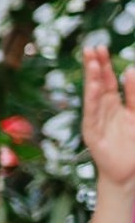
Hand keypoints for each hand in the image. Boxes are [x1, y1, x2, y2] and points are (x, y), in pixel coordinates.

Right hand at [83, 46, 134, 191]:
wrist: (130, 174)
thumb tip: (130, 70)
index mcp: (116, 106)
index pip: (109, 81)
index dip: (105, 65)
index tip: (101, 48)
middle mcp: (104, 112)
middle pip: (98, 85)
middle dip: (95, 66)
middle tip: (92, 48)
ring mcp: (96, 122)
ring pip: (93, 96)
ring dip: (92, 79)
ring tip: (92, 62)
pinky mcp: (93, 135)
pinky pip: (92, 114)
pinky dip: (91, 99)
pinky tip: (93, 86)